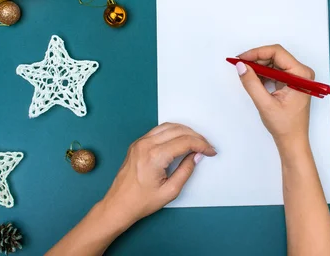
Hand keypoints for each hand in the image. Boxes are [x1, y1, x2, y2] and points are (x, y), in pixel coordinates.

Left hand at [101, 123, 216, 225]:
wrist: (119, 204)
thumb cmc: (141, 201)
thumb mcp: (170, 191)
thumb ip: (186, 171)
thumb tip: (196, 156)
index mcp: (154, 156)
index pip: (185, 142)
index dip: (202, 145)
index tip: (211, 151)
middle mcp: (146, 145)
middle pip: (178, 130)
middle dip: (196, 136)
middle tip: (206, 146)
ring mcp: (140, 142)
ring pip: (168, 126)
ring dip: (185, 131)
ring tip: (196, 142)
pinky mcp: (137, 144)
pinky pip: (158, 130)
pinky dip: (173, 132)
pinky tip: (181, 140)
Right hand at [235, 45, 314, 148]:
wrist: (292, 140)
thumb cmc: (286, 126)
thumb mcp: (265, 104)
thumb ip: (252, 83)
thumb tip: (242, 66)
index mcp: (301, 75)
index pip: (277, 53)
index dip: (257, 53)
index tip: (242, 58)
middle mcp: (301, 73)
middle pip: (275, 56)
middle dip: (256, 59)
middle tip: (240, 65)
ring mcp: (296, 77)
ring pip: (273, 62)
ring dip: (258, 66)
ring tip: (245, 72)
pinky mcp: (291, 81)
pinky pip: (274, 71)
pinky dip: (262, 73)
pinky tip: (253, 79)